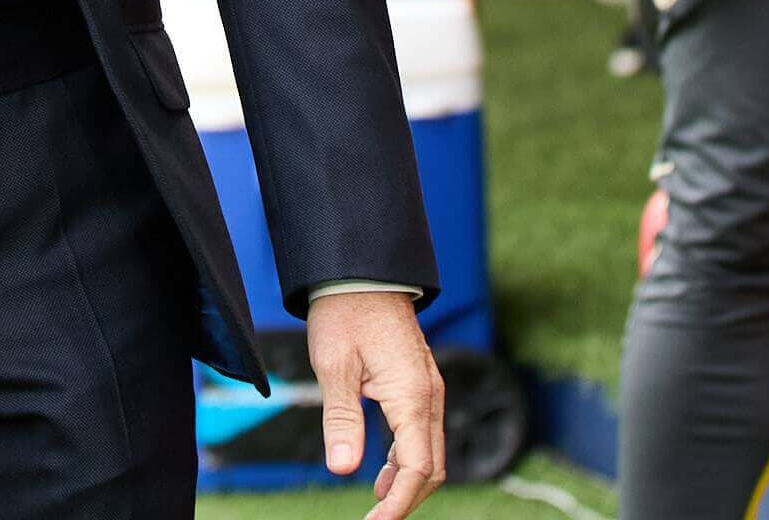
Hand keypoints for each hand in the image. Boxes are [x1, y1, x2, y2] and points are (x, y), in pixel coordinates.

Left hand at [304, 289, 444, 519]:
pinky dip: (408, 460)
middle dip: (407, 499)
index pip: (418, 467)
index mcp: (412, 394)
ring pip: (432, 452)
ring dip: (408, 482)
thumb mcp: (334, 367)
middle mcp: (430, 394)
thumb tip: (344, 469)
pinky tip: (381, 472)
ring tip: (375, 504)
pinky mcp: (421, 384)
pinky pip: (424, 433)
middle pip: (433, 467)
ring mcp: (429, 389)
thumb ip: (342, 420)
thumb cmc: (346, 313)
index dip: (398, 503)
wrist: (362, 272)